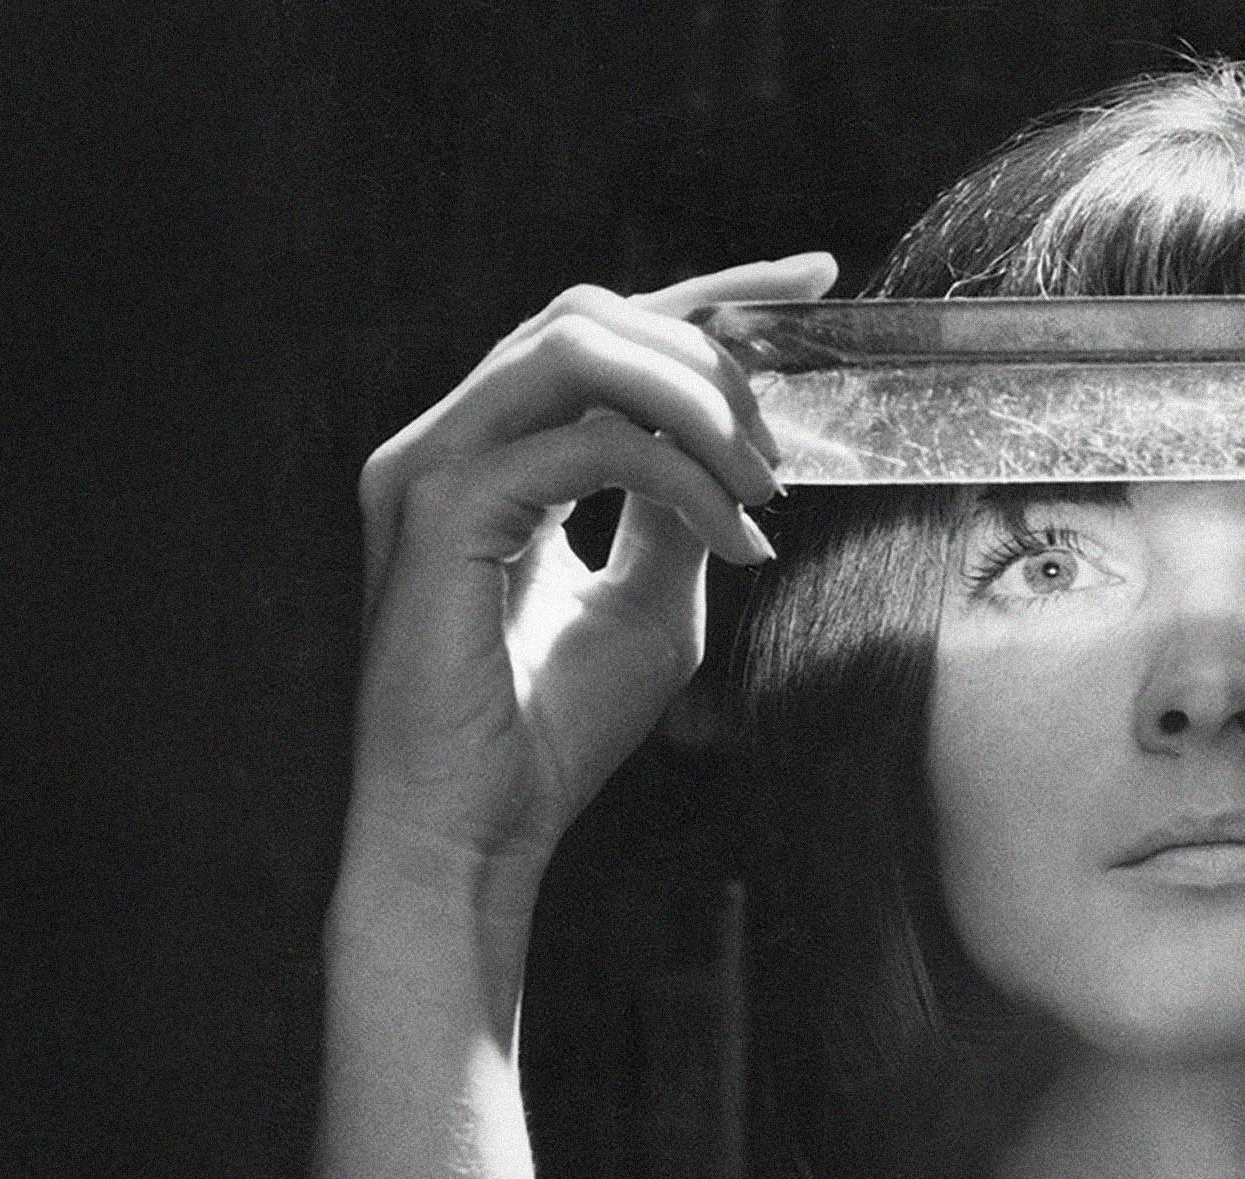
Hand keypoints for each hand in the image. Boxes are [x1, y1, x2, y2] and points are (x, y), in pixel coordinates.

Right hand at [349, 252, 839, 887]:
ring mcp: (431, 466)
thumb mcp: (651, 601)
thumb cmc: (551, 733)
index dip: (712, 292)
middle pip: (589, 314)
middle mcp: (450, 440)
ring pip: (577, 349)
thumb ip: (679, 512)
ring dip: (696, 403)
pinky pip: (586, 445)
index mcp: (492, 453)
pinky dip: (680, 480)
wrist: (477, 831)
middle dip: (709, 358)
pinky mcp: (438, 510)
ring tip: (764, 483)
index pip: (601, 332)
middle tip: (782, 448)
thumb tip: (736, 450)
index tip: (813, 281)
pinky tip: (736, 535)